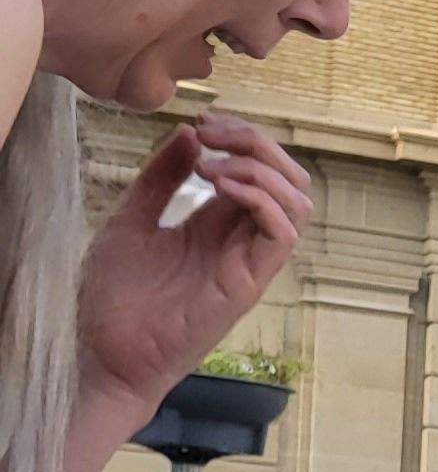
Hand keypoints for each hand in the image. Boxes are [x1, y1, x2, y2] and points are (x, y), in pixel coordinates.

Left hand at [75, 116, 316, 415]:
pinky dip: (262, 200)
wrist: (105, 349)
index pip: (259, 171)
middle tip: (211, 131)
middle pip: (289, 181)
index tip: (200, 122)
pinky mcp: (248, 283)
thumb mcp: (131, 217)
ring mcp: (248, 262)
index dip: (240, 138)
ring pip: (297, 204)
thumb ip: (160, 179)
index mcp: (218, 224)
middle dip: (258, 144)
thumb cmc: (116, 295)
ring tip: (211, 163)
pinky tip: (219, 186)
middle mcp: (241, 240)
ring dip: (262, 169)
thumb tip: (187, 134)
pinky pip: (282, 236)